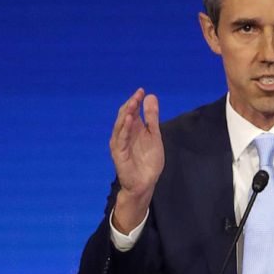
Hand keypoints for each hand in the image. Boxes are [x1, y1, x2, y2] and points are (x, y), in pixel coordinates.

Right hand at [109, 88, 163, 231]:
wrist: (145, 183)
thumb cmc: (148, 161)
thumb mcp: (154, 135)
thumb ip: (152, 117)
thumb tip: (151, 96)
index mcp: (131, 129)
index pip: (131, 111)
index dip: (135, 101)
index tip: (142, 91)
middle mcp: (123, 135)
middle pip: (124, 116)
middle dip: (131, 104)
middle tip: (138, 94)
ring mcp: (120, 144)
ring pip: (121, 126)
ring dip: (127, 114)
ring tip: (133, 103)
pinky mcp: (119, 154)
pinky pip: (121, 139)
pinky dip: (125, 128)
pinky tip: (130, 120)